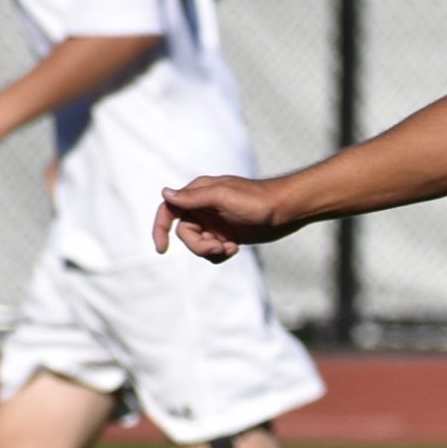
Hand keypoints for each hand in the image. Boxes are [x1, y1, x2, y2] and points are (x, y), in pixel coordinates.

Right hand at [155, 174, 295, 260]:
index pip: (169, 209)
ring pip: (198, 244)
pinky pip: (212, 251)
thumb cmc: (257, 200)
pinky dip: (220, 254)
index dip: (160, 228)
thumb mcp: (223, 197)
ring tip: (231, 249)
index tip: (162, 249)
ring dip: (211, 251)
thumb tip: (165, 194)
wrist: (286, 210)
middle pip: (184, 233)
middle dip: (198, 245)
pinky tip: (235, 248)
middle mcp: (203, 207)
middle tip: (217, 249)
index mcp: (198, 193)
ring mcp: (215, 222)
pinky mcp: (226, 234)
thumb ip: (194, 198)